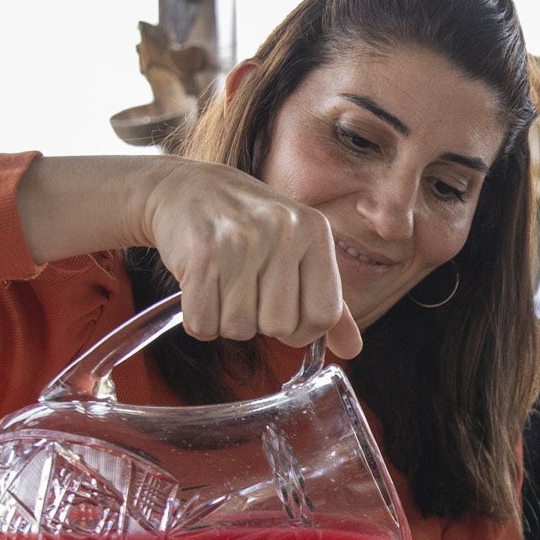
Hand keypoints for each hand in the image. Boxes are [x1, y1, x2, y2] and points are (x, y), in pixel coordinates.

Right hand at [13, 156, 361, 355]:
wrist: (187, 189)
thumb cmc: (249, 227)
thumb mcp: (299, 250)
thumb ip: (328, 302)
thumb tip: (352, 349)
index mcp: (314, 230)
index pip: (323, 315)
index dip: (302, 330)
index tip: (285, 316)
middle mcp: (281, 231)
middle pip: (279, 327)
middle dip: (260, 322)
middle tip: (247, 292)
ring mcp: (239, 241)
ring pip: (239, 329)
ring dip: (227, 320)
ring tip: (224, 284)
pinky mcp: (200, 254)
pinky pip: (204, 324)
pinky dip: (200, 318)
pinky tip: (202, 287)